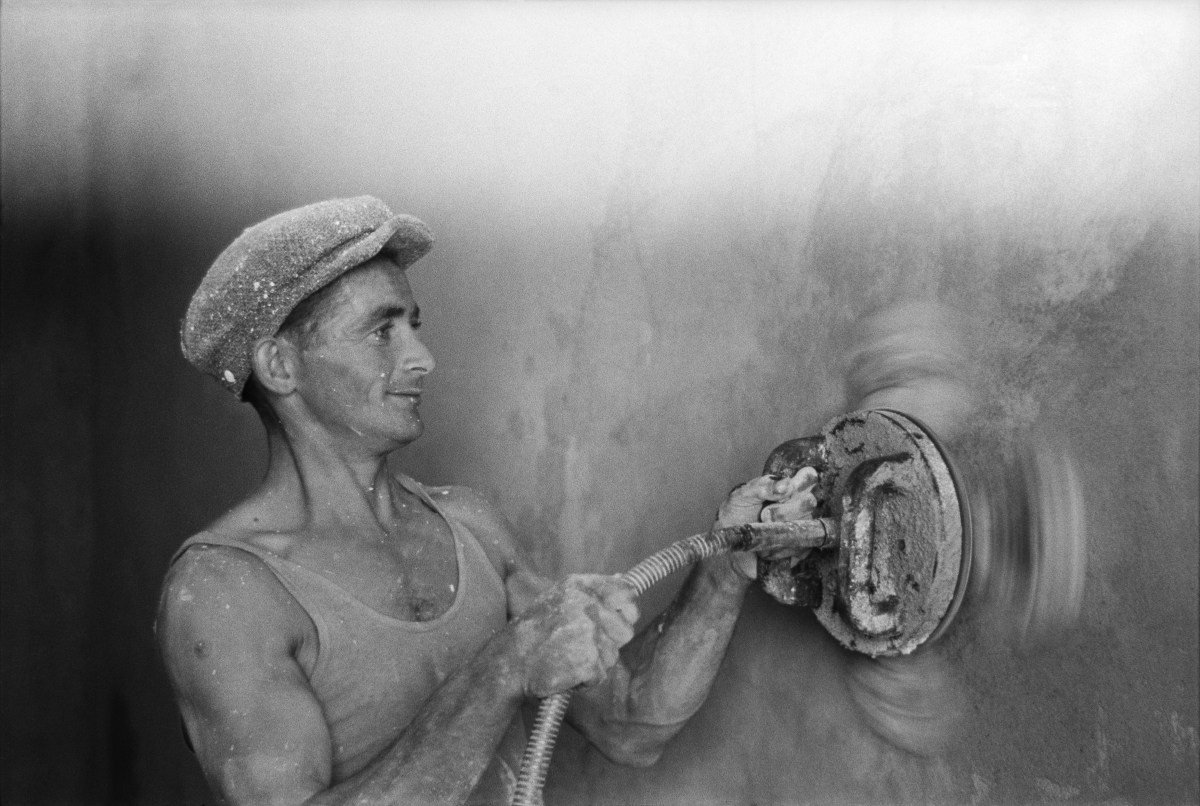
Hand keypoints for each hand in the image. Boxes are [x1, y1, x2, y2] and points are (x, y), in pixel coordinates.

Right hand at [508, 574, 638, 697]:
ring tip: (567, 657)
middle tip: (581, 646)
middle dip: (609, 643)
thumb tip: (623, 580)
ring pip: (612, 656)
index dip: (626, 610)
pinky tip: (565, 671)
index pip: (625, 592)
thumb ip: (591, 591)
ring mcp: (589, 633)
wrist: (509, 663)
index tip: (620, 618)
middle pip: (625, 630)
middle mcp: (587, 605)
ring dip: (594, 663)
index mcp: (579, 586)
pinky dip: (585, 680)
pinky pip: (600, 675)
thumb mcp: (558, 598)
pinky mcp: (588, 660)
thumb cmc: (533, 633)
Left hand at [715, 468, 818, 578]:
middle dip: (783, 511)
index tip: (785, 491)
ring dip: (780, 529)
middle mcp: (799, 504)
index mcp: (787, 487)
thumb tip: (786, 485)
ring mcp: (802, 525)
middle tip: (764, 515)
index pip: (809, 476)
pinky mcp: (801, 547)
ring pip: (805, 524)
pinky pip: (800, 546)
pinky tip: (766, 546)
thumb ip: (764, 486)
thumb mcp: (743, 495)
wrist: (731, 544)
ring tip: (762, 530)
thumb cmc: (736, 515)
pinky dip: (780, 547)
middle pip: (809, 501)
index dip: (802, 482)